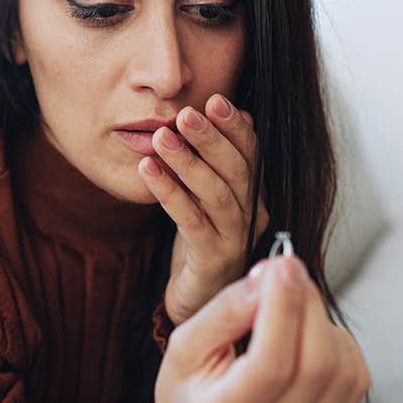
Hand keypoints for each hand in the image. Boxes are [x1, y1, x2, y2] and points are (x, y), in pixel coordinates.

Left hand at [137, 93, 269, 326]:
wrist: (200, 304)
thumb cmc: (202, 244)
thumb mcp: (207, 198)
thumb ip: (213, 162)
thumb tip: (222, 115)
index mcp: (253, 195)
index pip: (252, 154)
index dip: (236, 126)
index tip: (215, 99)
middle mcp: (252, 215)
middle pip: (237, 170)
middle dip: (212, 138)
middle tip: (186, 113)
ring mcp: (235, 239)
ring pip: (217, 194)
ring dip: (189, 162)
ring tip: (161, 137)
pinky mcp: (213, 260)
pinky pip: (191, 222)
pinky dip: (170, 193)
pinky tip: (148, 171)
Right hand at [149, 255, 371, 402]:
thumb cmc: (193, 384)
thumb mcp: (185, 343)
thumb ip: (224, 311)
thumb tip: (267, 279)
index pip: (270, 367)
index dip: (283, 311)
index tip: (282, 265)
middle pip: (315, 366)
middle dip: (307, 305)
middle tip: (286, 272)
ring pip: (341, 370)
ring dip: (322, 321)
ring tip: (290, 308)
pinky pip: (355, 377)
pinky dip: (339, 343)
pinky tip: (308, 335)